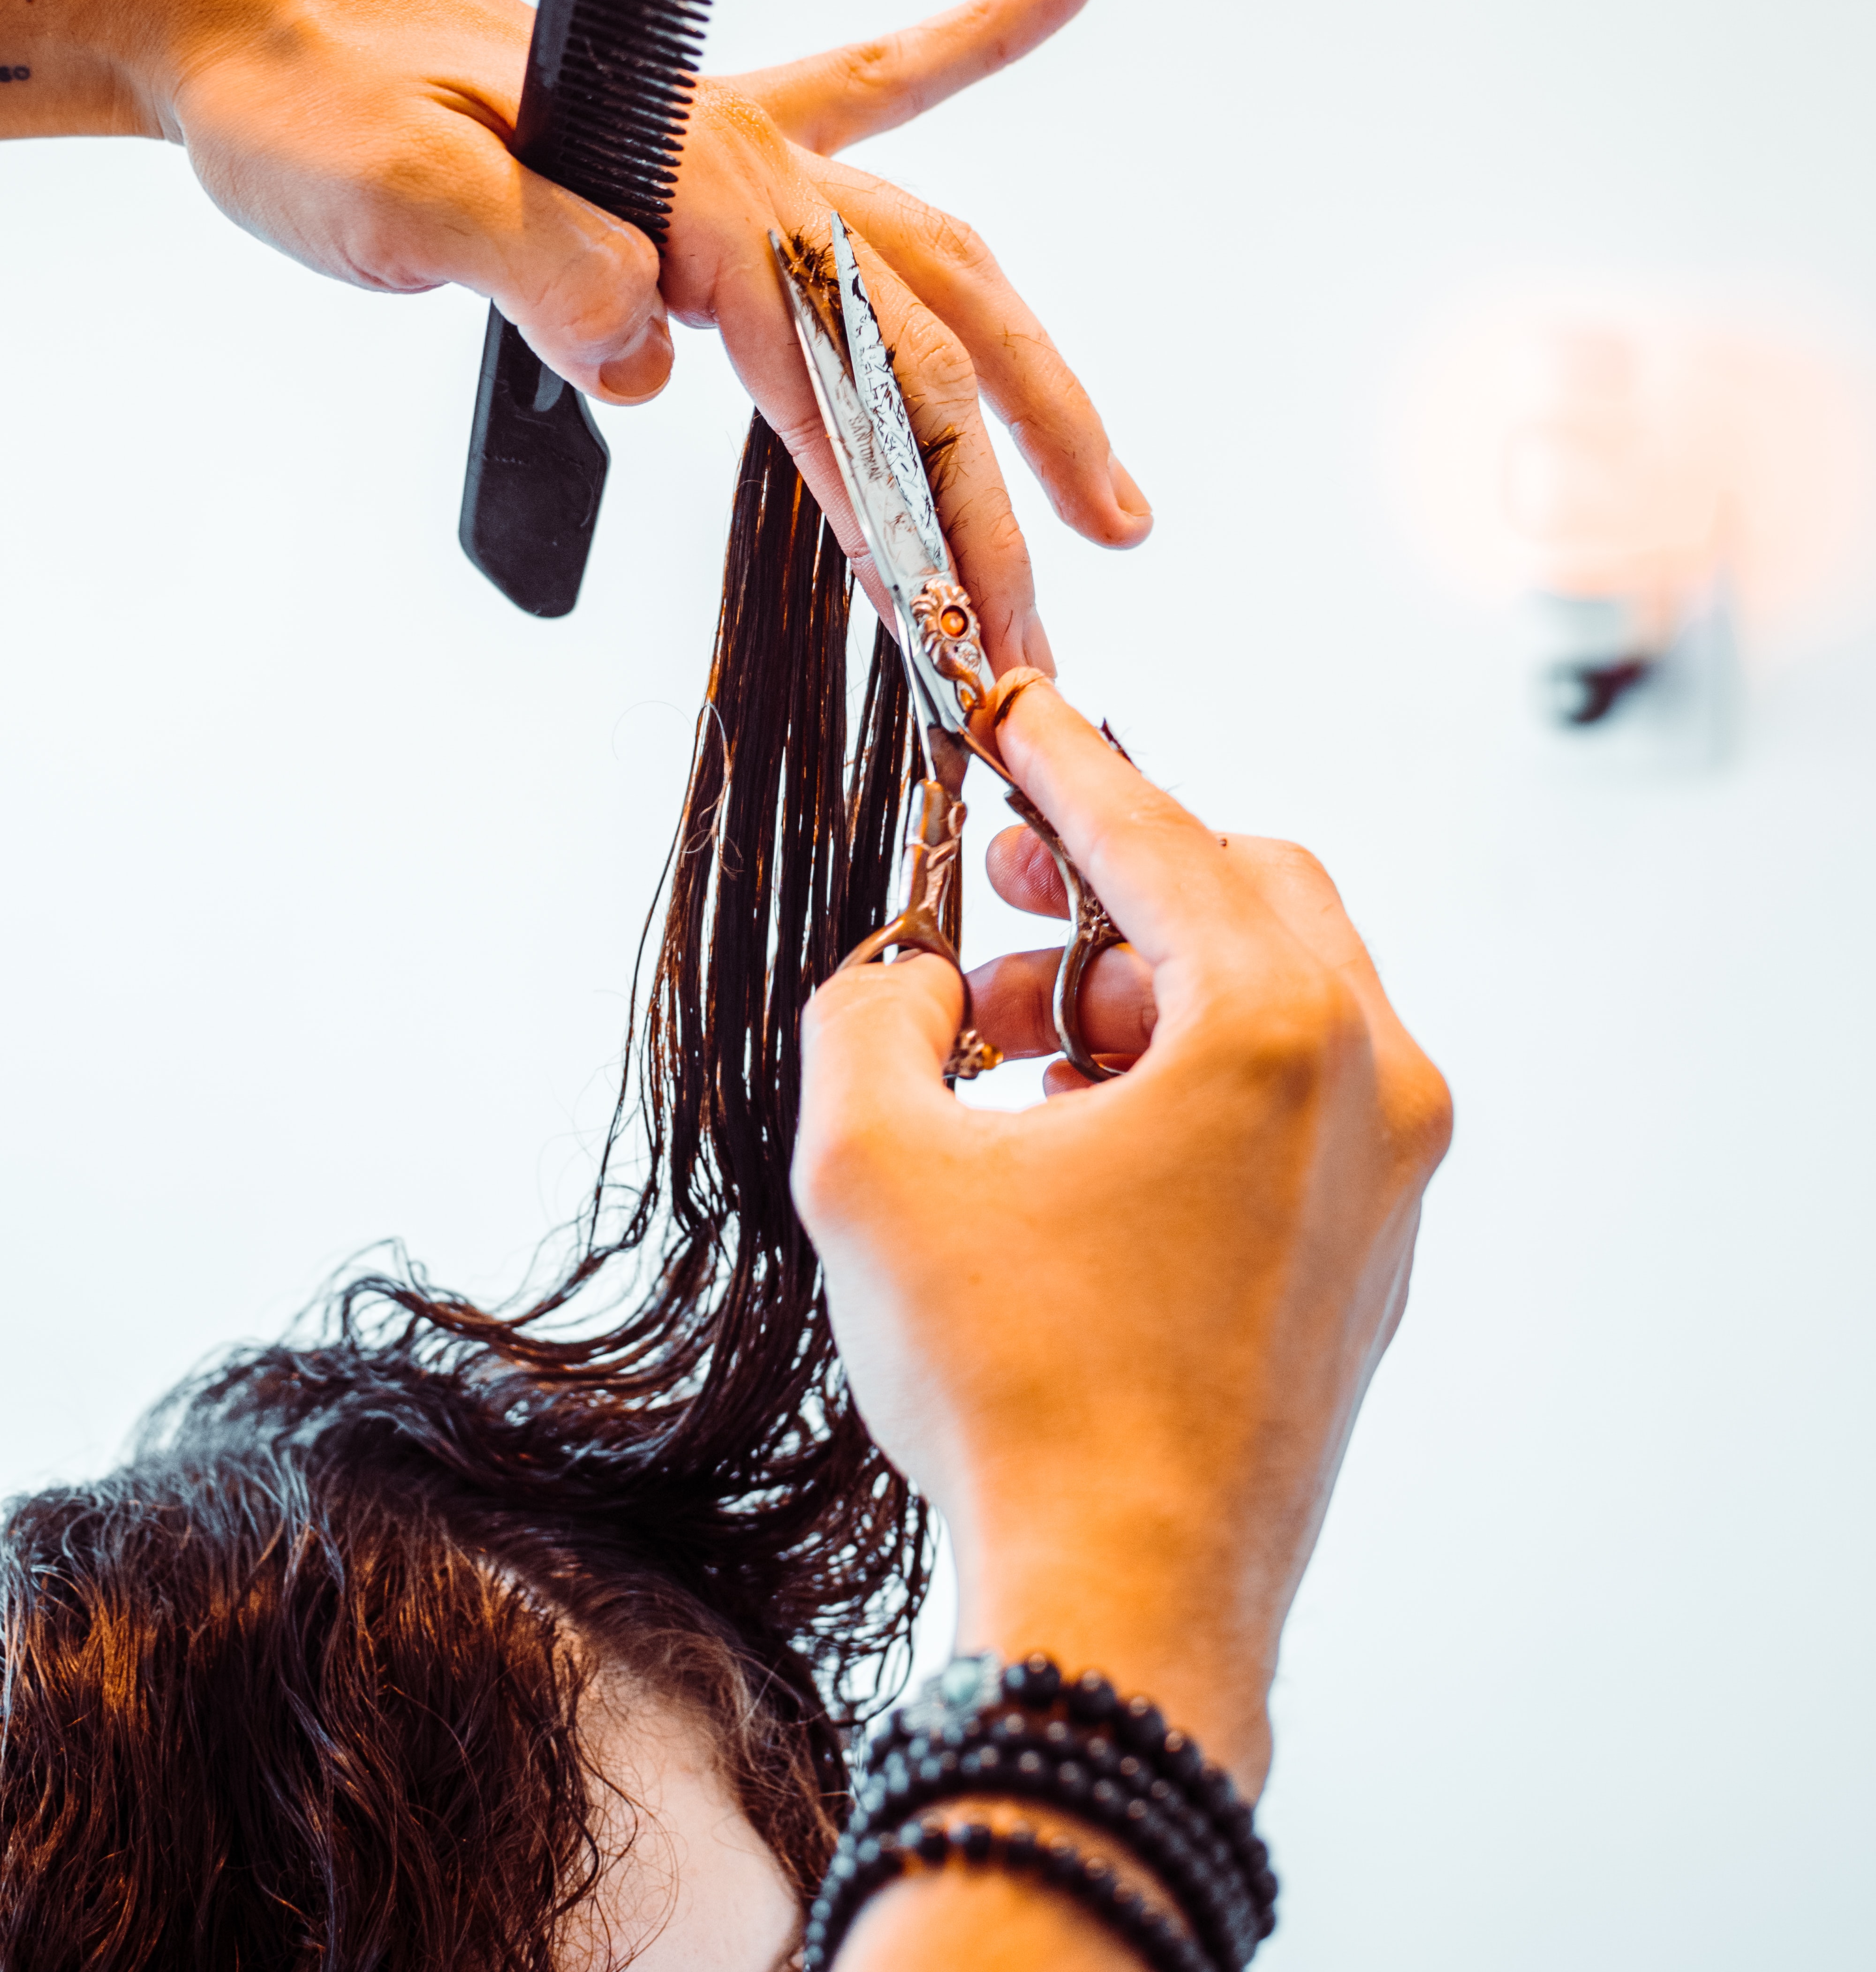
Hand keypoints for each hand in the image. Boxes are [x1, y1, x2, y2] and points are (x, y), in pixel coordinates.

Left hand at [0, 0, 1148, 669]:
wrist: (254, 12)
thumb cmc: (309, 101)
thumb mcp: (392, 193)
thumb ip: (534, 262)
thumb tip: (648, 352)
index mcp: (686, 184)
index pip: (838, 371)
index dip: (908, 512)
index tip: (959, 635)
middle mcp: (741, 161)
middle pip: (925, 336)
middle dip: (1002, 492)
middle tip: (1048, 628)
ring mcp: (736, 143)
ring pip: (932, 256)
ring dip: (1029, 374)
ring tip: (1109, 488)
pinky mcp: (704, 143)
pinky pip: (878, 85)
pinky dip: (978, 38)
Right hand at [792, 680, 1452, 1792]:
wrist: (1124, 1614)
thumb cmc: (1010, 1388)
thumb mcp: (874, 1164)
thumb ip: (872, 1015)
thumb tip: (910, 975)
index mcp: (1276, 1030)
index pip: (1157, 832)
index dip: (1063, 760)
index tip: (1011, 704)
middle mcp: (1373, 1081)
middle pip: (1245, 889)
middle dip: (1108, 873)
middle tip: (994, 889)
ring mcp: (1390, 1175)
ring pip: (1272, 994)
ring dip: (1137, 985)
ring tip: (1004, 1049)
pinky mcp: (1373, 1251)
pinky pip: (1291, 1097)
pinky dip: (1186, 1073)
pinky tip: (1071, 1132)